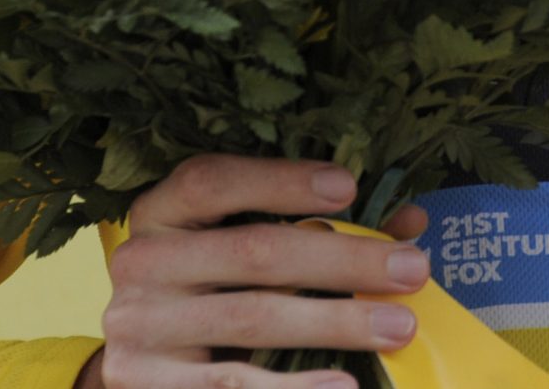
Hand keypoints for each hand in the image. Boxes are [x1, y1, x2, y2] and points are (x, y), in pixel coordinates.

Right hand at [77, 156, 431, 388]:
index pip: (212, 181)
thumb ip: (319, 228)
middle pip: (251, 252)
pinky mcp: (146, 384)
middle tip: (412, 269)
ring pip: (251, 318)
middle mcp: (141, 262)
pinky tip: (342, 383)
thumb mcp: (240, 245)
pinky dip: (293, 386)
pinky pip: (231, 385)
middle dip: (342, 260)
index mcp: (160, 212)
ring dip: (336, 322)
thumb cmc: (208, 287)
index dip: (280, 181)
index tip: (349, 187)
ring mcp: (140, 327)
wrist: (137, 365)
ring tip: (398, 326)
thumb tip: (407, 225)